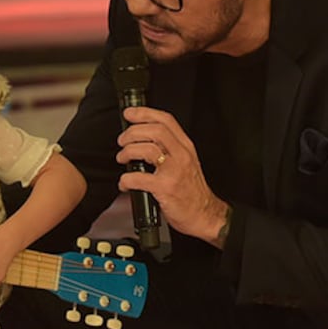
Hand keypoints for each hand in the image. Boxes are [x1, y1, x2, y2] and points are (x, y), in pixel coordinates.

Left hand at [115, 107, 227, 243]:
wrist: (205, 215)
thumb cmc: (192, 192)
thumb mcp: (186, 163)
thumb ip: (169, 149)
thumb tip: (141, 140)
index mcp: (185, 147)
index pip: (166, 120)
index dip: (145, 113)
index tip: (130, 113)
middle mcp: (181, 155)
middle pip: (154, 130)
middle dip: (132, 132)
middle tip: (122, 141)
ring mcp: (174, 171)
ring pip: (146, 149)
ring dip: (127, 152)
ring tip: (122, 159)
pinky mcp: (165, 188)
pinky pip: (138, 178)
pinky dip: (126, 179)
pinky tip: (125, 184)